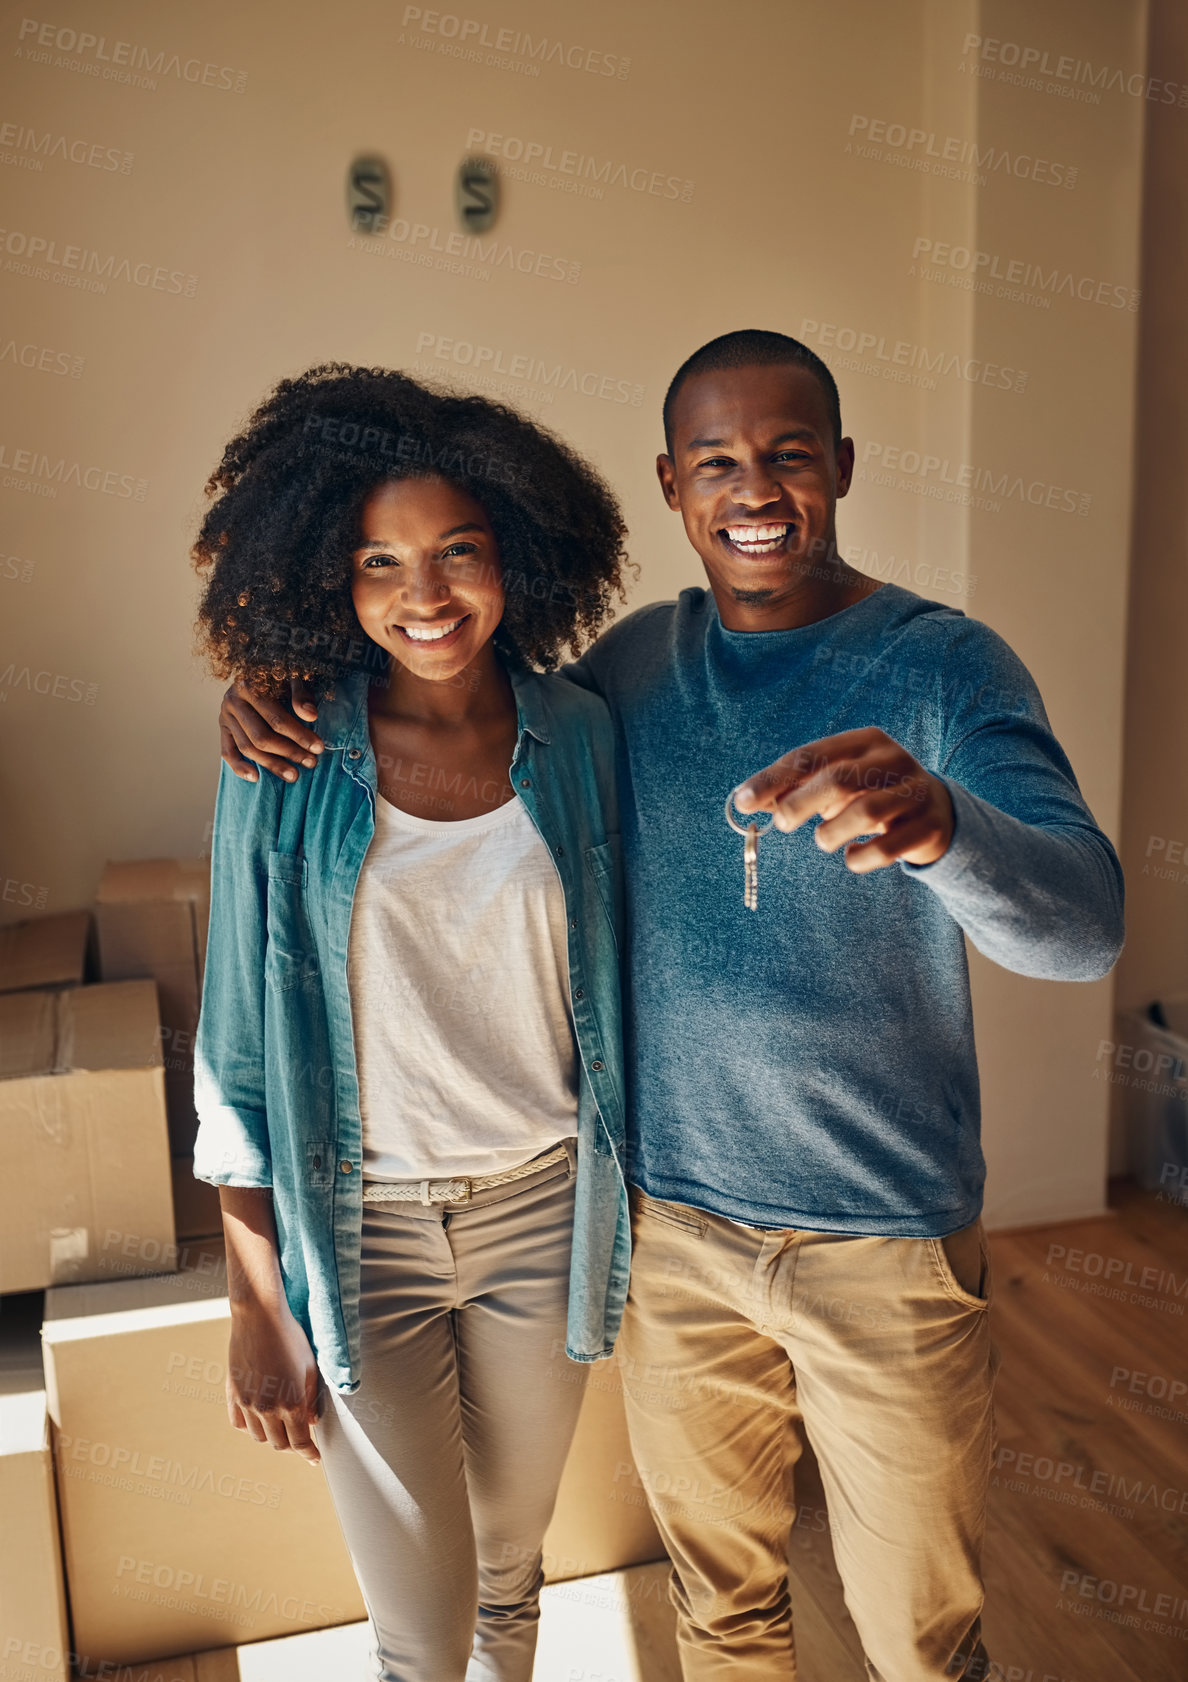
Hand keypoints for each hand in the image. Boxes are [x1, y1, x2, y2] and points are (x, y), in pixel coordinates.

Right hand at [220, 678, 323, 782]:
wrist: (260, 669)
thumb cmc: (282, 675)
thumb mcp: (295, 677)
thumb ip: (302, 694)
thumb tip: (311, 715)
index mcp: (250, 685)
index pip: (276, 718)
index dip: (299, 735)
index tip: (318, 748)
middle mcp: (233, 700)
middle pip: (261, 736)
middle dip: (289, 752)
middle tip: (311, 763)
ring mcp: (225, 715)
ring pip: (247, 747)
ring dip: (271, 764)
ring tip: (294, 775)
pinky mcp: (222, 728)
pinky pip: (227, 751)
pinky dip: (239, 767)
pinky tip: (256, 778)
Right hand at [226, 1297, 322, 1462]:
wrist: (259, 1317)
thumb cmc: (290, 1338)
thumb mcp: (310, 1367)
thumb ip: (311, 1399)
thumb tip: (311, 1422)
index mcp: (291, 1403)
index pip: (300, 1443)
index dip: (309, 1454)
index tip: (314, 1458)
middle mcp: (268, 1408)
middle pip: (280, 1444)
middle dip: (292, 1443)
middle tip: (299, 1435)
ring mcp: (247, 1403)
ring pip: (259, 1437)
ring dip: (271, 1435)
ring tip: (280, 1422)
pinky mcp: (232, 1395)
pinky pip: (239, 1424)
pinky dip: (250, 1426)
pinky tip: (259, 1416)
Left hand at [735, 727, 953, 871]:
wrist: (936, 811)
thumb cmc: (870, 793)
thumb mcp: (837, 782)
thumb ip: (797, 787)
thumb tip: (747, 801)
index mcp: (865, 741)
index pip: (811, 755)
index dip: (773, 779)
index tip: (743, 802)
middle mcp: (894, 760)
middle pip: (839, 779)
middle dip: (801, 805)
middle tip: (784, 825)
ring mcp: (915, 792)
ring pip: (865, 813)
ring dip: (831, 834)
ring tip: (825, 840)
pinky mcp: (928, 826)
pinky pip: (886, 849)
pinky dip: (859, 858)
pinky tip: (852, 855)